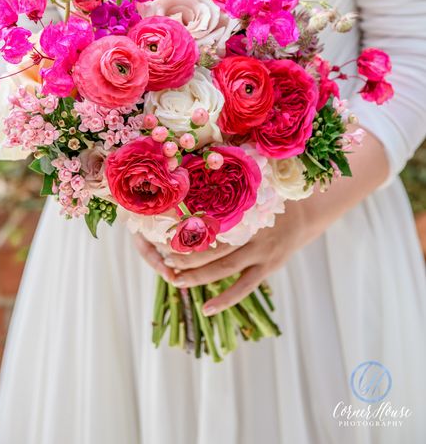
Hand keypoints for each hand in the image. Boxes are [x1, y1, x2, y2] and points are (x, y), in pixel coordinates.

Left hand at [134, 198, 313, 315]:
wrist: (306, 215)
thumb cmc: (272, 197)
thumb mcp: (255, 186)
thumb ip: (233, 185)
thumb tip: (202, 162)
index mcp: (248, 211)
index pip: (214, 221)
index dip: (191, 227)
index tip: (166, 230)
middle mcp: (254, 233)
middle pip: (216, 246)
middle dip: (189, 255)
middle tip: (164, 258)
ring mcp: (262, 254)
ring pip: (225, 269)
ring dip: (199, 276)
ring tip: (176, 280)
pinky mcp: (267, 269)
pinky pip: (244, 288)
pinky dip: (225, 299)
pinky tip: (206, 309)